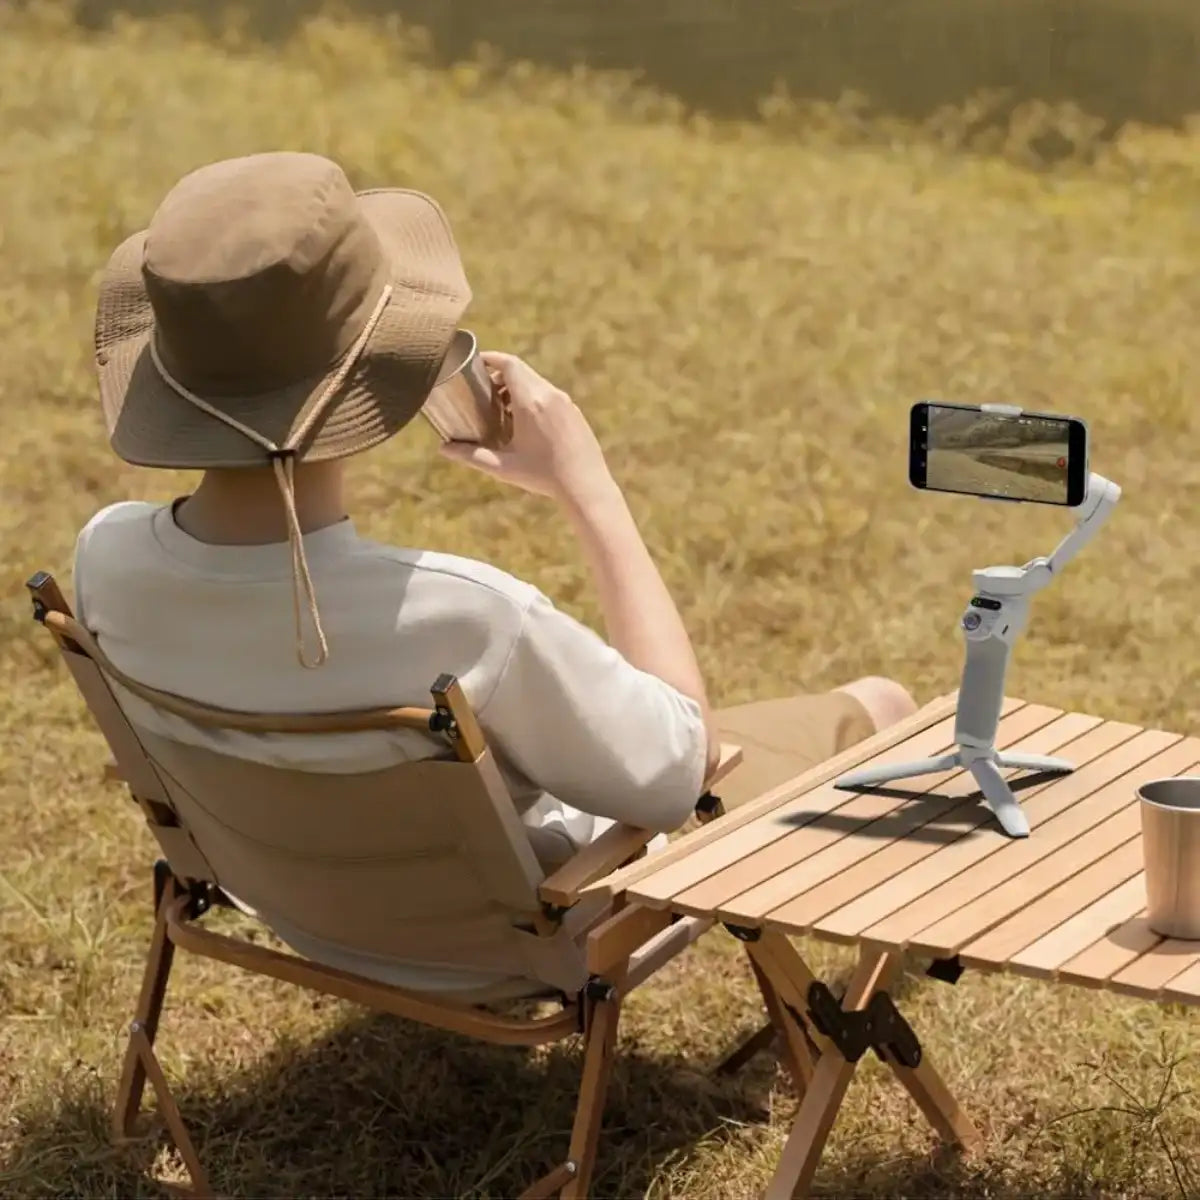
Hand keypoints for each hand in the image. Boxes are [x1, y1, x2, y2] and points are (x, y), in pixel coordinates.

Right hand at [439, 352, 615, 504]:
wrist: (586, 486)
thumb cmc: (544, 477)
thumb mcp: (504, 468)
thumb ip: (472, 456)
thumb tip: (443, 449)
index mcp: (531, 402)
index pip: (509, 364)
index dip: (491, 358)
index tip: (477, 362)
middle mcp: (550, 395)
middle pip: (522, 371)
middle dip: (501, 375)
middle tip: (485, 389)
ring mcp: (566, 402)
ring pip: (537, 383)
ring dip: (518, 388)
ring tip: (503, 409)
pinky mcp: (575, 412)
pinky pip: (550, 395)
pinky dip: (534, 398)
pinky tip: (526, 423)